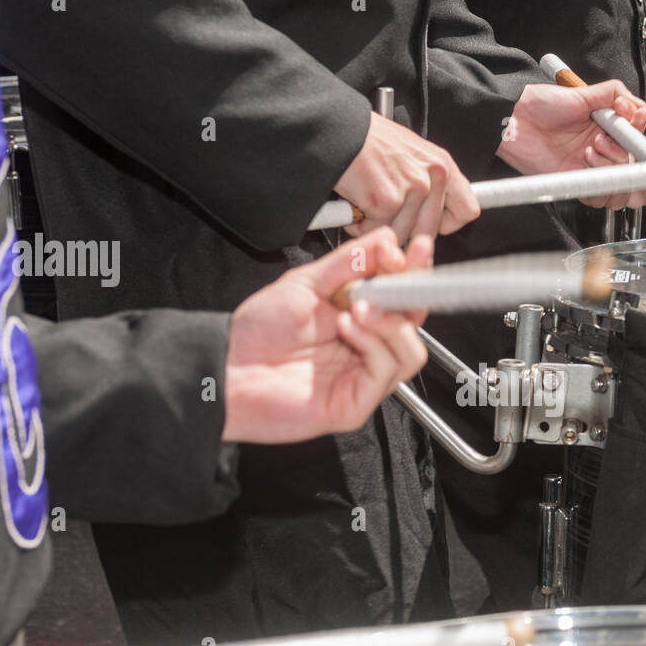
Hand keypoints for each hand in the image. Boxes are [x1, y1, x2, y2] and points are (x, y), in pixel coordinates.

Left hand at [223, 229, 428, 443]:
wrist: (228, 366)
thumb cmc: (260, 331)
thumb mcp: (307, 282)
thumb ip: (349, 262)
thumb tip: (387, 242)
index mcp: (359, 317)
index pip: (403, 297)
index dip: (416, 272)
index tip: (417, 248)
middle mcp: (367, 348)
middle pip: (415, 324)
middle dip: (413, 294)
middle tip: (397, 272)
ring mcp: (363, 377)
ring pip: (410, 351)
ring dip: (392, 322)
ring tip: (361, 307)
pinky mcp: (356, 403)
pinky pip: (386, 370)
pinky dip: (374, 344)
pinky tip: (348, 327)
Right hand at [334, 114, 479, 244]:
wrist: (339, 129)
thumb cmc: (369, 141)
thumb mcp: (412, 154)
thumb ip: (429, 182)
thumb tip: (434, 213)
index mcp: (443, 165)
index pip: (468, 210)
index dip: (448, 223)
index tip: (434, 224)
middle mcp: (433, 177)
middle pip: (430, 230)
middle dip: (406, 229)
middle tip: (387, 212)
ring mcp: (412, 190)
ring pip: (402, 234)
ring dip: (379, 226)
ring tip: (368, 199)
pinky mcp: (387, 201)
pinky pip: (377, 230)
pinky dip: (360, 224)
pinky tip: (356, 201)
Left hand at [496, 81, 645, 209]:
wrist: (515, 120)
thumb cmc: (543, 105)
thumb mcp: (584, 93)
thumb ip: (614, 94)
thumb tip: (636, 106)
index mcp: (611, 130)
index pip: (641, 148)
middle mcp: (605, 152)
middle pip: (636, 172)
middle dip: (626, 156)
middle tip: (605, 140)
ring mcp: (592, 169)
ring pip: (621, 187)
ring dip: (611, 166)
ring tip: (591, 148)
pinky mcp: (577, 183)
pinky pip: (599, 196)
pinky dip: (598, 182)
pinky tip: (585, 160)